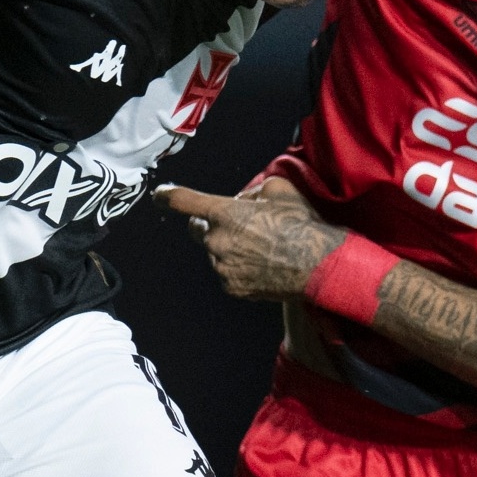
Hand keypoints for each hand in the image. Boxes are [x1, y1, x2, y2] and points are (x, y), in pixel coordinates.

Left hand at [157, 175, 345, 300]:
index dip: (167, 196)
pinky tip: (261, 262)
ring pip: (214, 252)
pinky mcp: (231, 287)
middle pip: (196, 230)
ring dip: (228, 247)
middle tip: (236, 224)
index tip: (159, 195)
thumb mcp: (277, 189)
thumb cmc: (300, 224)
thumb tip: (240, 201)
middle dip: (208, 224)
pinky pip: (225, 272)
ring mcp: (222, 267)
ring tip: (260, 246)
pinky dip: (237, 267)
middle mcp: (217, 242)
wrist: (317, 264)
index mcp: (224, 214)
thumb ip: (249, 192)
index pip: (183, 201)